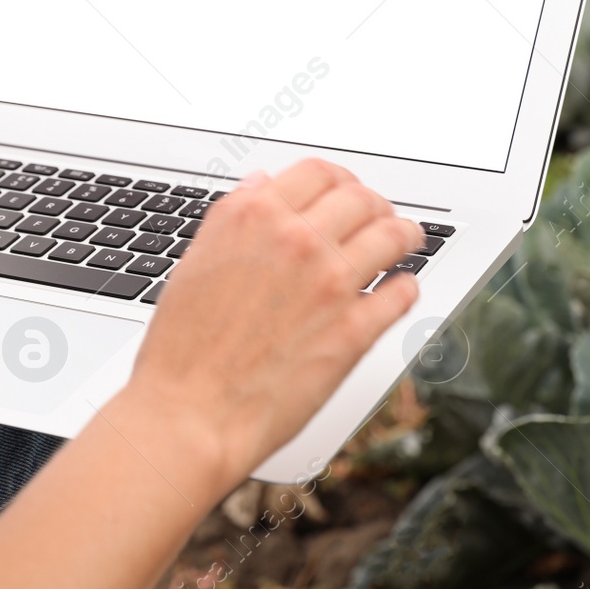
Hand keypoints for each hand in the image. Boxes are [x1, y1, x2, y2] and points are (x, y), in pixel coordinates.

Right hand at [117, 158, 423, 489]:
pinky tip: (401, 289)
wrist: (190, 415)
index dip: (340, 179)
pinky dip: (406, 288)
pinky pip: (401, 294)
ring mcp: (331, 284)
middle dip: (376, 203)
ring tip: (407, 241)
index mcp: (254, 218)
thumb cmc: (183, 351)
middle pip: (362, 198)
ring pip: (392, 236)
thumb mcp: (194, 264)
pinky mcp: (355, 331)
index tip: (347, 190)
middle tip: (380, 215)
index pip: (318, 173)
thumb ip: (232, 218)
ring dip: (404, 234)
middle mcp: (297, 241)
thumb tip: (260, 186)